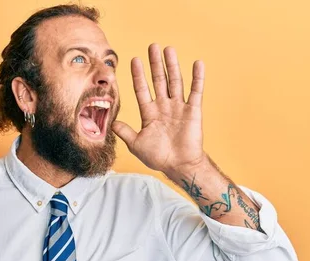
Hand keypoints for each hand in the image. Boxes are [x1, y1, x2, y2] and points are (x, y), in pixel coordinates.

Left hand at [112, 43, 205, 173]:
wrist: (178, 165)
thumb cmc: (158, 157)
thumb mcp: (136, 144)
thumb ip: (125, 132)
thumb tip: (111, 123)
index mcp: (149, 113)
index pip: (142, 89)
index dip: (138, 75)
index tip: (134, 60)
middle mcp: (164, 107)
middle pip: (158, 80)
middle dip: (155, 64)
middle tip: (152, 46)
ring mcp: (178, 107)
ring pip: (175, 82)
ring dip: (172, 66)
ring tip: (168, 49)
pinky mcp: (193, 111)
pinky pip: (195, 91)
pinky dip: (197, 78)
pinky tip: (197, 63)